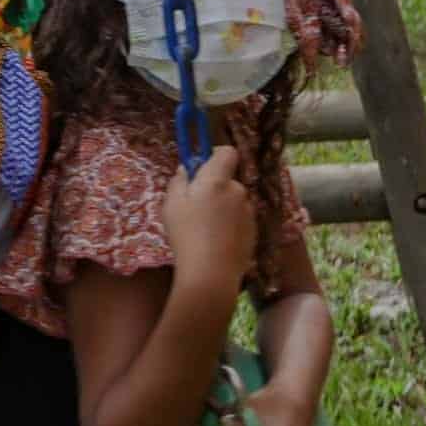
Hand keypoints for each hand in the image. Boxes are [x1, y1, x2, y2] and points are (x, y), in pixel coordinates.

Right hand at [162, 145, 255, 292]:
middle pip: (228, 180)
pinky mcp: (254, 231)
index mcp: (218, 180)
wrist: (211, 273)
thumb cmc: (187, 235)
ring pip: (235, 201)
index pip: (228, 152)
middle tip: (196, 206)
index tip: (203, 166)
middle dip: (216, 187)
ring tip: (206, 229)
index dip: (216, 154)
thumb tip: (186, 170)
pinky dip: (231, 225)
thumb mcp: (171, 205)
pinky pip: (240, 219)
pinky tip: (217, 242)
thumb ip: (179, 181)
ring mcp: (248, 212)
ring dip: (224, 207)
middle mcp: (238, 191)